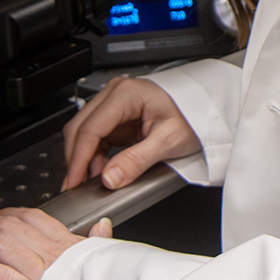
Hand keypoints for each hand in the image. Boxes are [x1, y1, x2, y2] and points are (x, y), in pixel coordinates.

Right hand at [62, 75, 200, 190]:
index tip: (74, 180)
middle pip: (81, 127)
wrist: (206, 110)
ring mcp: (114, 103)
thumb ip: (137, 160)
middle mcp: (115, 94)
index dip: (79, 158)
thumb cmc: (193, 117)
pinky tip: (100, 169)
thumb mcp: (168, 141)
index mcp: (126, 94)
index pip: (91, 128)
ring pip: (84, 131)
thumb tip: (109, 178)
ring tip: (93, 179)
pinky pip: (96, 135)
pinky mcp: (117, 116)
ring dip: (84, 157)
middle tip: (78, 185)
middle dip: (77, 158)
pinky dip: (93, 154)